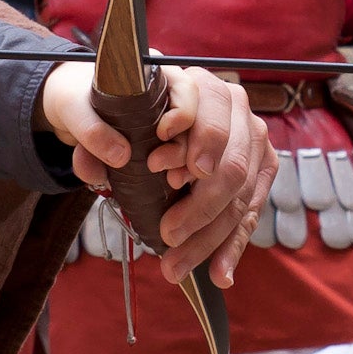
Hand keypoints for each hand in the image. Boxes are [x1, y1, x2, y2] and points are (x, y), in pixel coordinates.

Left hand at [39, 63, 277, 288]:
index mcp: (191, 81)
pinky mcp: (261, 165)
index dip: (188, 136)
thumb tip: (96, 164)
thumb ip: (91, 136)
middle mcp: (230, 103)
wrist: (148, 116)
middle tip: (168, 234)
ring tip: (177, 264)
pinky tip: (219, 272)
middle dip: (200, 205)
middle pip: (228, 161)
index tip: (161, 165)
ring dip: (210, 235)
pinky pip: (250, 210)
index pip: (202, 103)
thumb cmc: (126, 115)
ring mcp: (252, 135)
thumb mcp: (100, 117)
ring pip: (240, 193)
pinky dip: (232, 245)